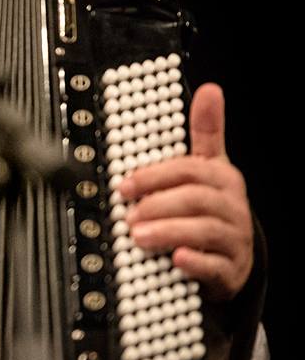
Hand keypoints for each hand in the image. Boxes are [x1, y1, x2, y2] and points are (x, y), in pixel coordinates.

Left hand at [118, 83, 253, 300]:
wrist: (234, 255)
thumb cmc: (211, 207)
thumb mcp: (210, 167)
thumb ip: (207, 132)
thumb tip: (210, 90)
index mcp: (222, 179)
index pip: (190, 171)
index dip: (155, 176)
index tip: (126, 185)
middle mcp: (231, 207)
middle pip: (196, 200)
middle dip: (159, 205)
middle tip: (129, 215)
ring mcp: (233, 239)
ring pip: (204, 232)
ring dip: (168, 232)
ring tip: (138, 236)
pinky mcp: (231, 269)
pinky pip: (215, 266)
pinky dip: (195, 263)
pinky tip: (176, 259)